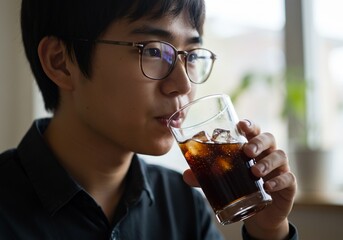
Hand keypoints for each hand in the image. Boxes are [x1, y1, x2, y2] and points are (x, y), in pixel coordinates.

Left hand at [183, 119, 296, 239]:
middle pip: (269, 138)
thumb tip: (186, 174)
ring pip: (280, 156)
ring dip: (267, 162)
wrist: (259, 214)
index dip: (249, 125)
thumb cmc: (241, 187)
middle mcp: (267, 154)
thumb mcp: (222, 181)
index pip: (253, 130)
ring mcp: (280, 168)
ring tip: (255, 171)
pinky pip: (288, 178)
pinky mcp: (288, 185)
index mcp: (252, 148)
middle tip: (247, 151)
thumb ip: (205, 177)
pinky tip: (268, 186)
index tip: (240, 124)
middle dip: (258, 142)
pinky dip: (279, 181)